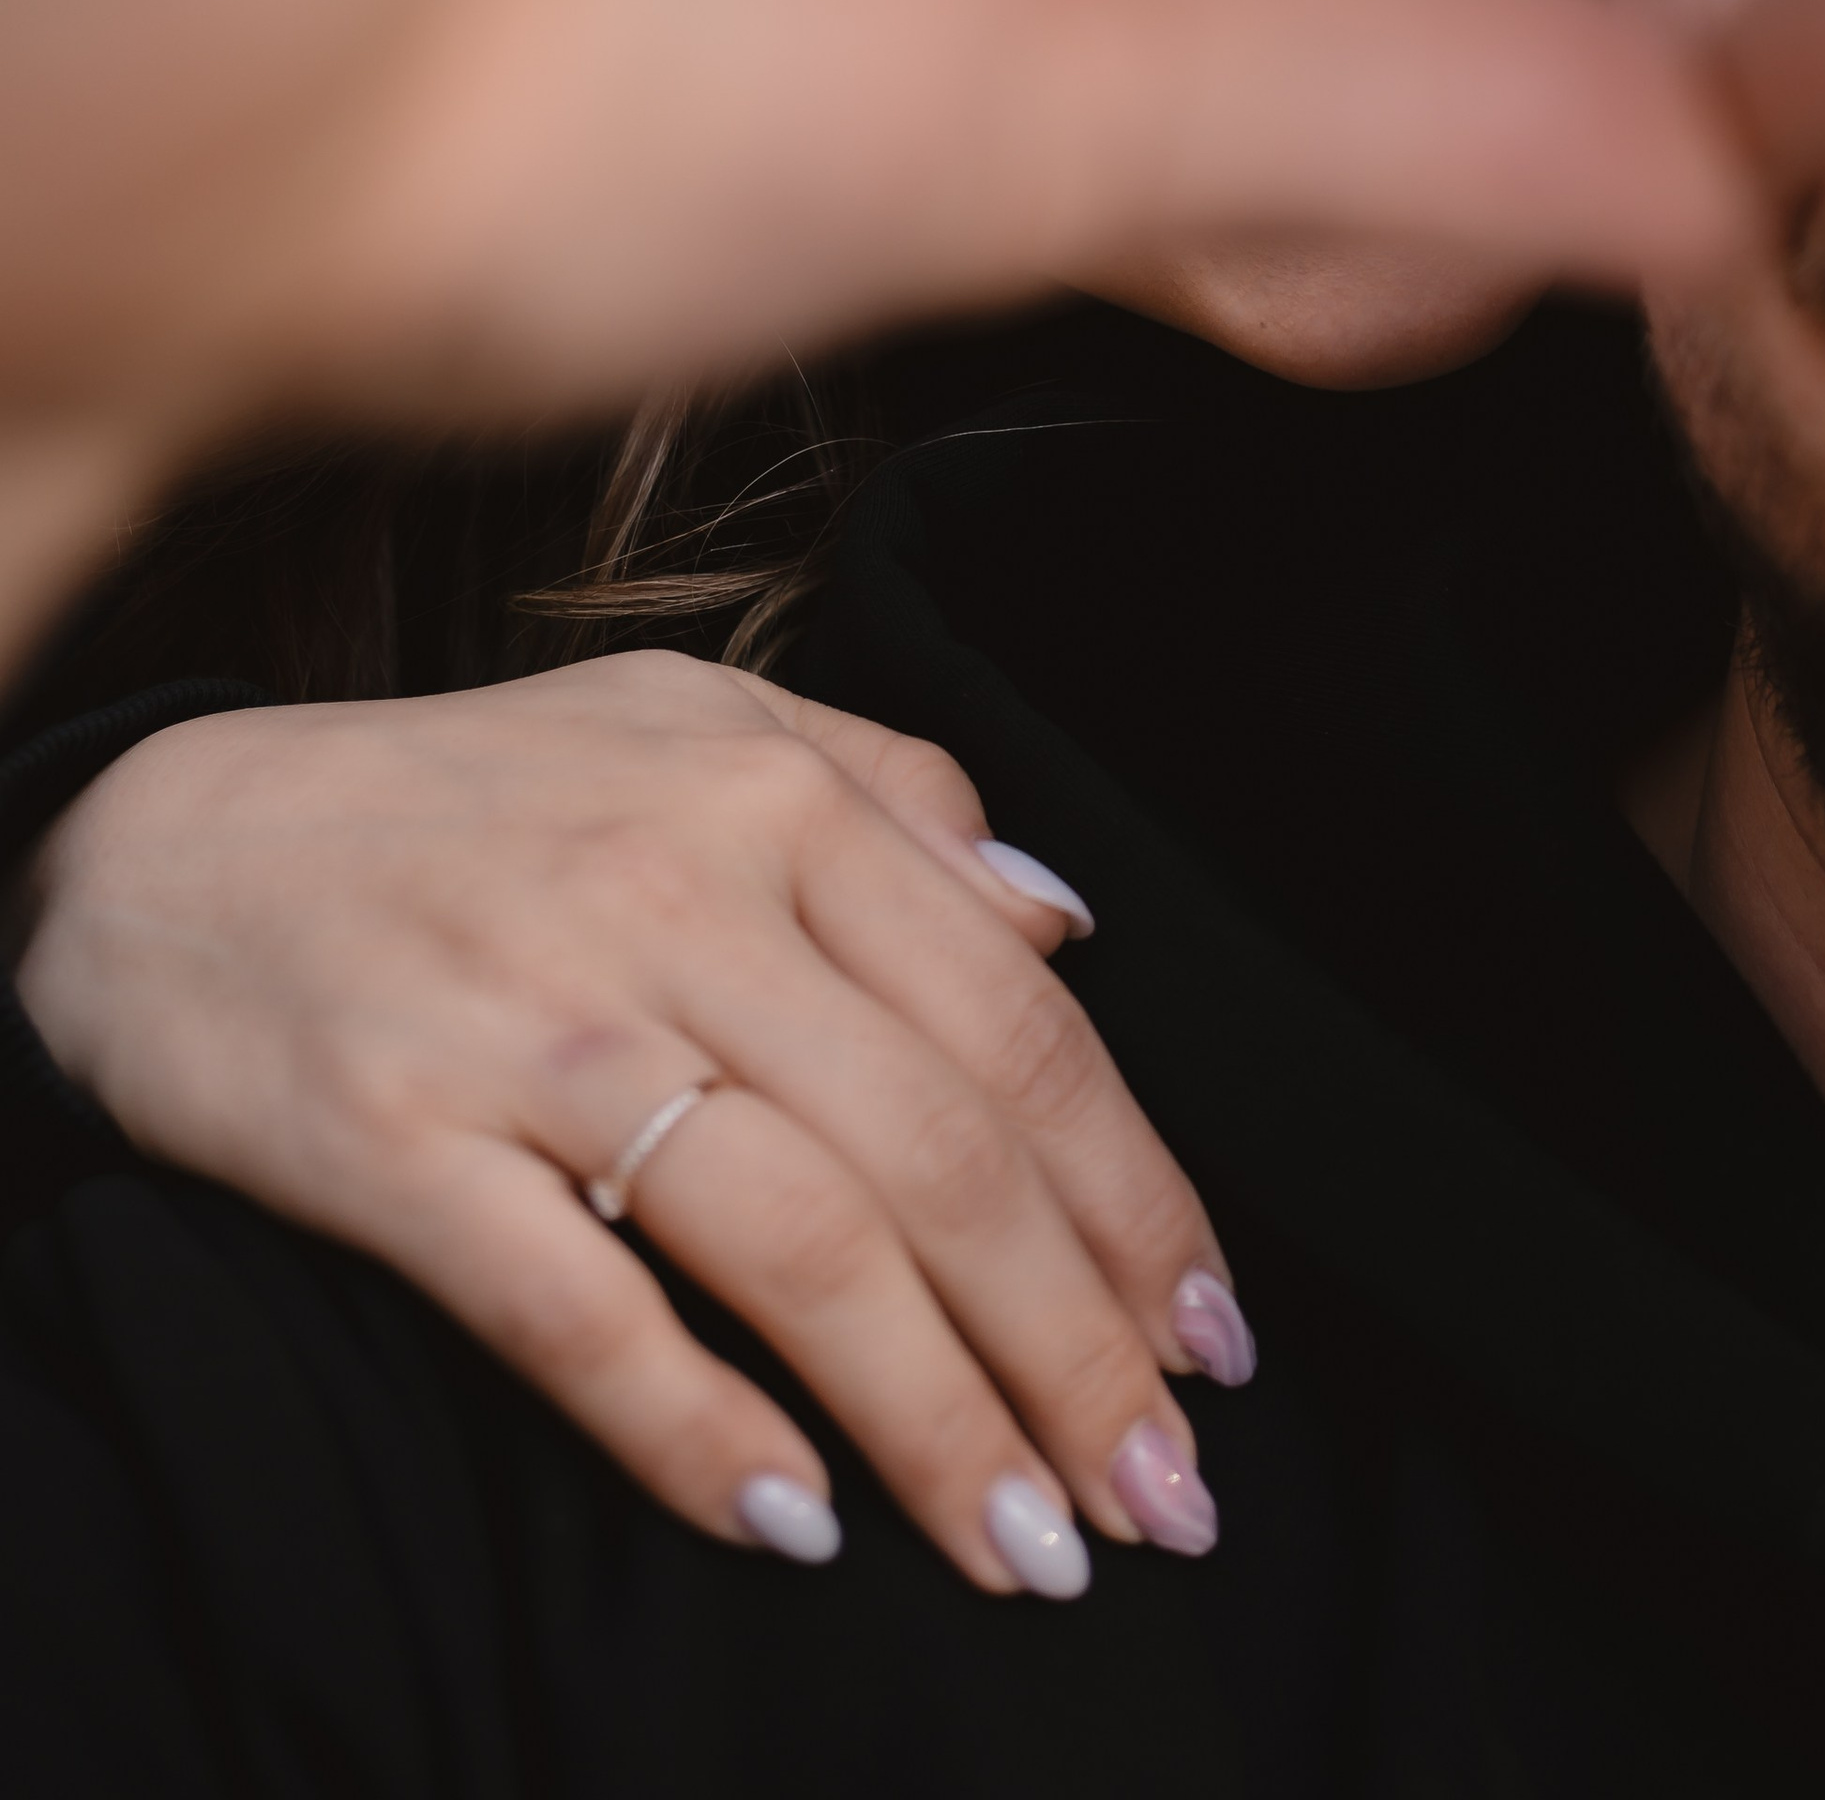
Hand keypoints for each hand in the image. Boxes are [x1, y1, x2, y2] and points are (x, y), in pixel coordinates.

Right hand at [16, 655, 1242, 1589]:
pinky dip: (699, 1428)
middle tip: (1164, 1499)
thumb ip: (888, 792)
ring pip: (802, 1244)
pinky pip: (582, 1312)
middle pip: (942, 1155)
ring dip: (939, 1419)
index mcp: (771, 797)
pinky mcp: (399, 1141)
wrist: (162, 845)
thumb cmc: (457, 798)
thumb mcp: (687, 724)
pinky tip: (794, 1519)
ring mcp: (537, 1022)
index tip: (1215, 1340)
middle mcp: (676, 898)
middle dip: (1079, 1348)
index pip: (1018, 1027)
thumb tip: (1065, 914)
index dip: (1137, 1198)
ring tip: (1032, 1547)